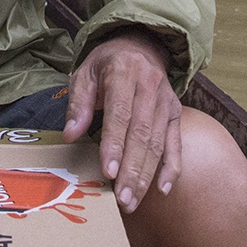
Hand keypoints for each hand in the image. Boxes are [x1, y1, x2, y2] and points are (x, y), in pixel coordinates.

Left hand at [63, 29, 180, 213]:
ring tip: (132, 201)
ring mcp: (166, 101)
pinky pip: (176, 144)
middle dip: (132, 170)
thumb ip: (78, 103)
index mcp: (124, 73)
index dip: (115, 144)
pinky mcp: (175, 113)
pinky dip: (172, 168)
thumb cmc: (107, 64)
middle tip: (121, 199)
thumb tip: (70, 135)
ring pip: (158, 143)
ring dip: (146, 175)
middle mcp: (150, 86)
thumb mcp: (84, 73)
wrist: (140, 45)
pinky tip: (163, 190)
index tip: (108, 171)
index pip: (120, 113)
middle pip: (142, 134)